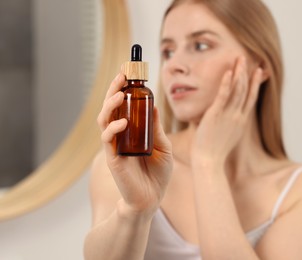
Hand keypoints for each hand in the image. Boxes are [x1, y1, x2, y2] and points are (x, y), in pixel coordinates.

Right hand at [97, 73, 172, 214]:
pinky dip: (112, 128)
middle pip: (111, 107)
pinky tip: (123, 122)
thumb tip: (153, 105)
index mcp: (133, 131)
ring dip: (110, 104)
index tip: (129, 72)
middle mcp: (121, 135)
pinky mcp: (113, 157)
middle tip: (122, 74)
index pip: (124, 105)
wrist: (152, 199)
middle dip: (114, 89)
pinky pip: (108, 139)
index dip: (124, 89)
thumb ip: (157, 129)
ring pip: (105, 119)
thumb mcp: (164, 147)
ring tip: (119, 93)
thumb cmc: (158, 174)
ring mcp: (115, 145)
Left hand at [191, 57, 263, 166]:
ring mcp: (228, 115)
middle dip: (246, 73)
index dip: (255, 83)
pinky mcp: (215, 115)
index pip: (251, 98)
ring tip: (239, 59)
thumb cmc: (214, 152)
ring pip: (237, 90)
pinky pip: (223, 96)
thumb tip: (223, 117)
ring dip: (238, 73)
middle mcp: (238, 116)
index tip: (258, 71)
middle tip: (247, 58)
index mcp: (241, 121)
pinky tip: (228, 72)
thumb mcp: (226, 136)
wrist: (209, 162)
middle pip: (245, 90)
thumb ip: (227, 123)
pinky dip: (227, 84)